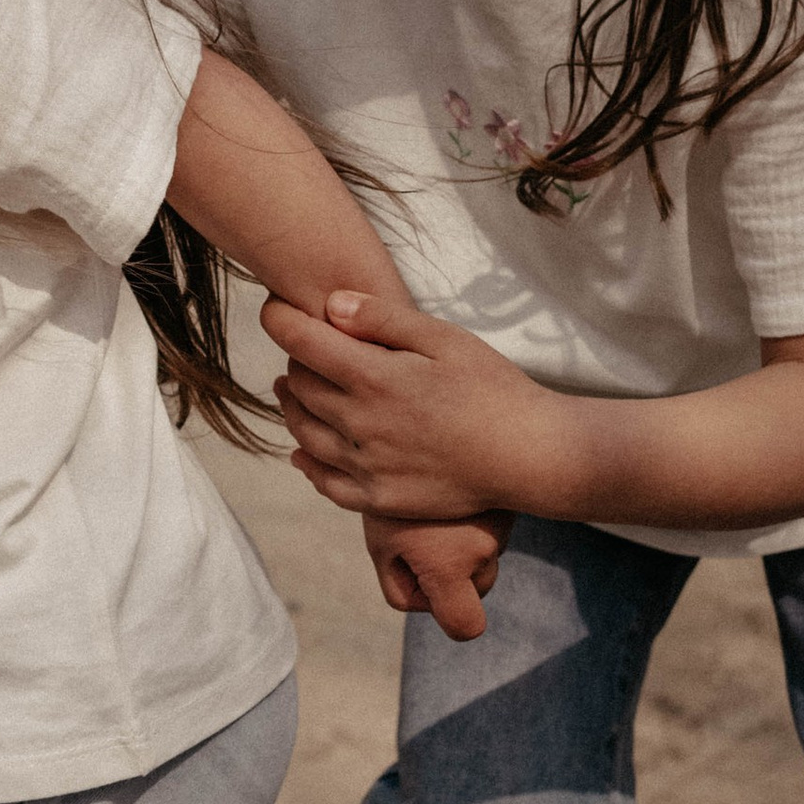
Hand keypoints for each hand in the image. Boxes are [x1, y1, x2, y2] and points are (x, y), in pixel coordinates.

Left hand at [262, 288, 570, 523]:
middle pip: (300, 386)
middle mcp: (360, 423)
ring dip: (292, 407)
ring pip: (304, 434)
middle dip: (294, 360)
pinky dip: (307, 463)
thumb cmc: (493, 387)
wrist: (528, 455)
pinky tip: (303, 452)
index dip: (279, 319)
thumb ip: (383, 319)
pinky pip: (326, 482)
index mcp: (374, 377)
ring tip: (292, 389)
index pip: (300, 343)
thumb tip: (330, 305)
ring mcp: (367, 466)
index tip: (274, 307)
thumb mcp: (444, 338)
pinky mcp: (380, 498)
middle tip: (304, 346)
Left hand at [363, 512, 512, 641]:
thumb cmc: (388, 497)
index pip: (466, 625)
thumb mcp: (380, 545)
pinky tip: (452, 499)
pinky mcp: (509, 500)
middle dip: (453, 576)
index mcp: (450, 565)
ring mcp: (503, 522)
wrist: (414, 425)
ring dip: (465, 545)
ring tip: (432, 512)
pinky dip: (476, 520)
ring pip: (487, 555)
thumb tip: (426, 602)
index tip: (435, 596)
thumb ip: (399, 587)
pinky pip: (494, 526)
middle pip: (478, 588)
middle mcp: (485, 547)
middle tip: (419, 538)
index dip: (450, 619)